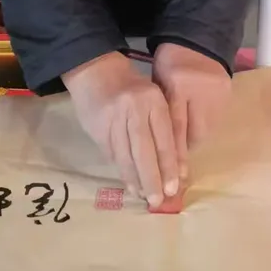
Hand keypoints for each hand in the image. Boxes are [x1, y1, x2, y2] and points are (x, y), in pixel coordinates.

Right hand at [62, 52, 178, 208]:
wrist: (96, 70)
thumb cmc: (132, 87)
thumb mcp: (153, 98)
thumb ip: (162, 128)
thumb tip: (174, 167)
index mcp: (153, 100)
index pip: (164, 138)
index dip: (169, 165)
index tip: (174, 188)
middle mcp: (133, 108)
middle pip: (144, 150)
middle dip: (152, 178)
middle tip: (157, 200)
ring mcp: (113, 118)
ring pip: (125, 155)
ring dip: (134, 179)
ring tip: (142, 195)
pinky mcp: (97, 127)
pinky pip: (111, 154)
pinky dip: (121, 170)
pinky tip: (128, 182)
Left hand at [152, 43, 231, 181]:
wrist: (197, 40)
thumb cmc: (170, 62)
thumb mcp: (157, 83)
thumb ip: (159, 112)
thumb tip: (156, 148)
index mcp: (177, 85)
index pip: (175, 127)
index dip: (172, 154)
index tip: (171, 178)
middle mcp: (201, 91)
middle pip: (194, 134)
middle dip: (183, 149)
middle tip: (175, 162)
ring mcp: (218, 93)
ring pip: (207, 130)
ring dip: (194, 138)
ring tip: (184, 142)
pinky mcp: (229, 94)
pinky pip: (216, 121)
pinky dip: (204, 127)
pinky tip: (197, 126)